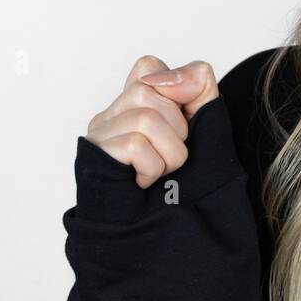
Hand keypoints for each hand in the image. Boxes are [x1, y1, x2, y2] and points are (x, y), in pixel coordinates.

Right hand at [83, 55, 220, 188]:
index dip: (176, 89)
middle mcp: (111, 116)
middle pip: (150, 90)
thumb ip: (197, 85)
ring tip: (160, 173)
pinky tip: (144, 183)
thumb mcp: (204, 124)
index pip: (149, 67)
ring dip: (169, 153)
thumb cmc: (187, 183)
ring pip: (145, 117)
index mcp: (135, 105)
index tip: (184, 122)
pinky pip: (135, 144)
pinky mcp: (95, 158)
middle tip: (170, 157)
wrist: (178, 232)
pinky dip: (153, 168)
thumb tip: (169, 78)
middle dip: (177, 129)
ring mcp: (99, 136)